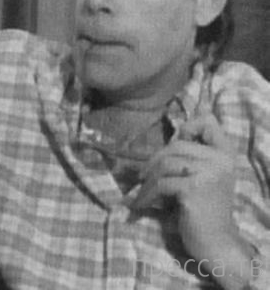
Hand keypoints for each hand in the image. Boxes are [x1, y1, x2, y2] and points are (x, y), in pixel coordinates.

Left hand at [130, 113, 240, 264]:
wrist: (215, 242)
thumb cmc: (203, 210)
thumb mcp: (202, 177)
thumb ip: (191, 156)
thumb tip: (172, 130)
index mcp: (224, 154)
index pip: (208, 122)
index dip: (189, 126)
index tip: (174, 139)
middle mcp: (220, 160)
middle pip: (176, 145)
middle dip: (154, 160)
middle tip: (142, 177)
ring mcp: (208, 174)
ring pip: (165, 163)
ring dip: (147, 180)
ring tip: (141, 193)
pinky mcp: (193, 189)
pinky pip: (160, 184)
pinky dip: (146, 195)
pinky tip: (139, 205)